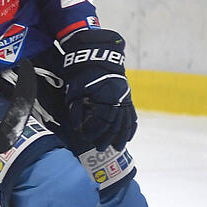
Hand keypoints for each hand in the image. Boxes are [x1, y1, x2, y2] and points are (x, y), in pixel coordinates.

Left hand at [60, 28, 136, 150]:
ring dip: (121, 135)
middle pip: (115, 124)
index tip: (86, 138)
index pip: (102, 121)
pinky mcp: (127, 96)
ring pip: (126, 121)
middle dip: (107, 137)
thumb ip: (76, 110)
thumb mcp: (75, 91)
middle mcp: (119, 99)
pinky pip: (132, 114)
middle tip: (100, 148)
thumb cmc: (82, 74)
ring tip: (118, 147)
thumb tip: (76, 128)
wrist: (96, 57)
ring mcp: (125, 98)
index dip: (94, 131)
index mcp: (106, 98)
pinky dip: (131, 126)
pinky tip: (129, 136)